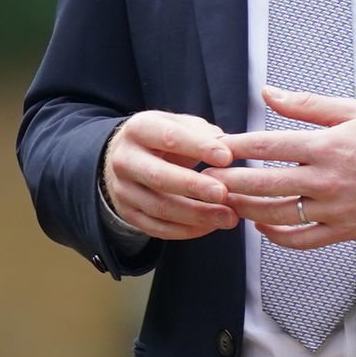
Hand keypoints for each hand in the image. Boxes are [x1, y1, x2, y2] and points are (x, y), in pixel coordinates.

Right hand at [102, 111, 245, 239]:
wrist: (127, 158)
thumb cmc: (163, 140)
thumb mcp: (181, 126)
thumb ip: (205, 135)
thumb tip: (232, 150)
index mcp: (139, 130)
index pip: (169, 138)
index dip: (199, 147)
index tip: (227, 158)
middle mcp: (124, 160)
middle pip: (159, 176)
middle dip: (193, 187)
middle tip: (223, 194)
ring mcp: (123, 190)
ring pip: (159, 208)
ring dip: (197, 215)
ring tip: (228, 217)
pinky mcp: (127, 213)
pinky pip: (157, 228)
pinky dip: (186, 230)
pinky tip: (210, 226)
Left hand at [213, 88, 355, 247]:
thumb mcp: (353, 111)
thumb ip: (307, 104)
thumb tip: (267, 92)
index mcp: (327, 145)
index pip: (268, 144)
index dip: (235, 145)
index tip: (214, 145)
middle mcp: (327, 179)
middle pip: (264, 183)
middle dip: (229, 181)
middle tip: (205, 179)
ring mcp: (335, 208)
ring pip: (278, 215)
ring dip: (247, 209)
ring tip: (226, 201)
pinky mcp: (345, 231)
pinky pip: (302, 240)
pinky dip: (277, 236)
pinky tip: (261, 225)